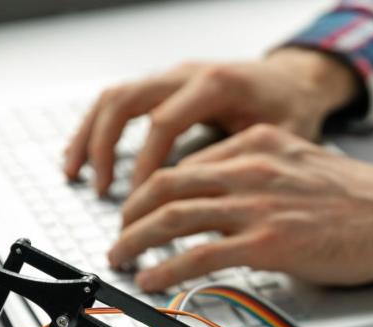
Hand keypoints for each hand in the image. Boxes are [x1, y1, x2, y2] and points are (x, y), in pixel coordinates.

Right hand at [64, 48, 359, 195]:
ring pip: (115, 97)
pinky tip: (87, 156)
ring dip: (90, 136)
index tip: (139, 199)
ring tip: (76, 173)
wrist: (295, 81)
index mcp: (215, 84)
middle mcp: (186, 74)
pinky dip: (98, 127)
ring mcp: (172, 77)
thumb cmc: (291, 109)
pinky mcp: (165, 86)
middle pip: (126, 101)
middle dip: (105, 147)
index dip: (146, 163)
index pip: (164, 122)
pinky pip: (121, 101)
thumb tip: (210, 205)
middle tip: (102, 190)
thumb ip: (242, 165)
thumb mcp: (278, 139)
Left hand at [107, 124, 372, 290]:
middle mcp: (250, 169)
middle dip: (131, 212)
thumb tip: (232, 202)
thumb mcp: (304, 164)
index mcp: (258, 145)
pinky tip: (153, 278)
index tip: (145, 208)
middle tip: (121, 233)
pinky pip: (198, 255)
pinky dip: (166, 268)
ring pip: (172, 217)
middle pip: (165, 184)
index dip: (155, 189)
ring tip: (123, 257)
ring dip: (136, 240)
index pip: (187, 163)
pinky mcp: (267, 244)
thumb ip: (264, 175)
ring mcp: (256, 206)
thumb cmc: (364, 198)